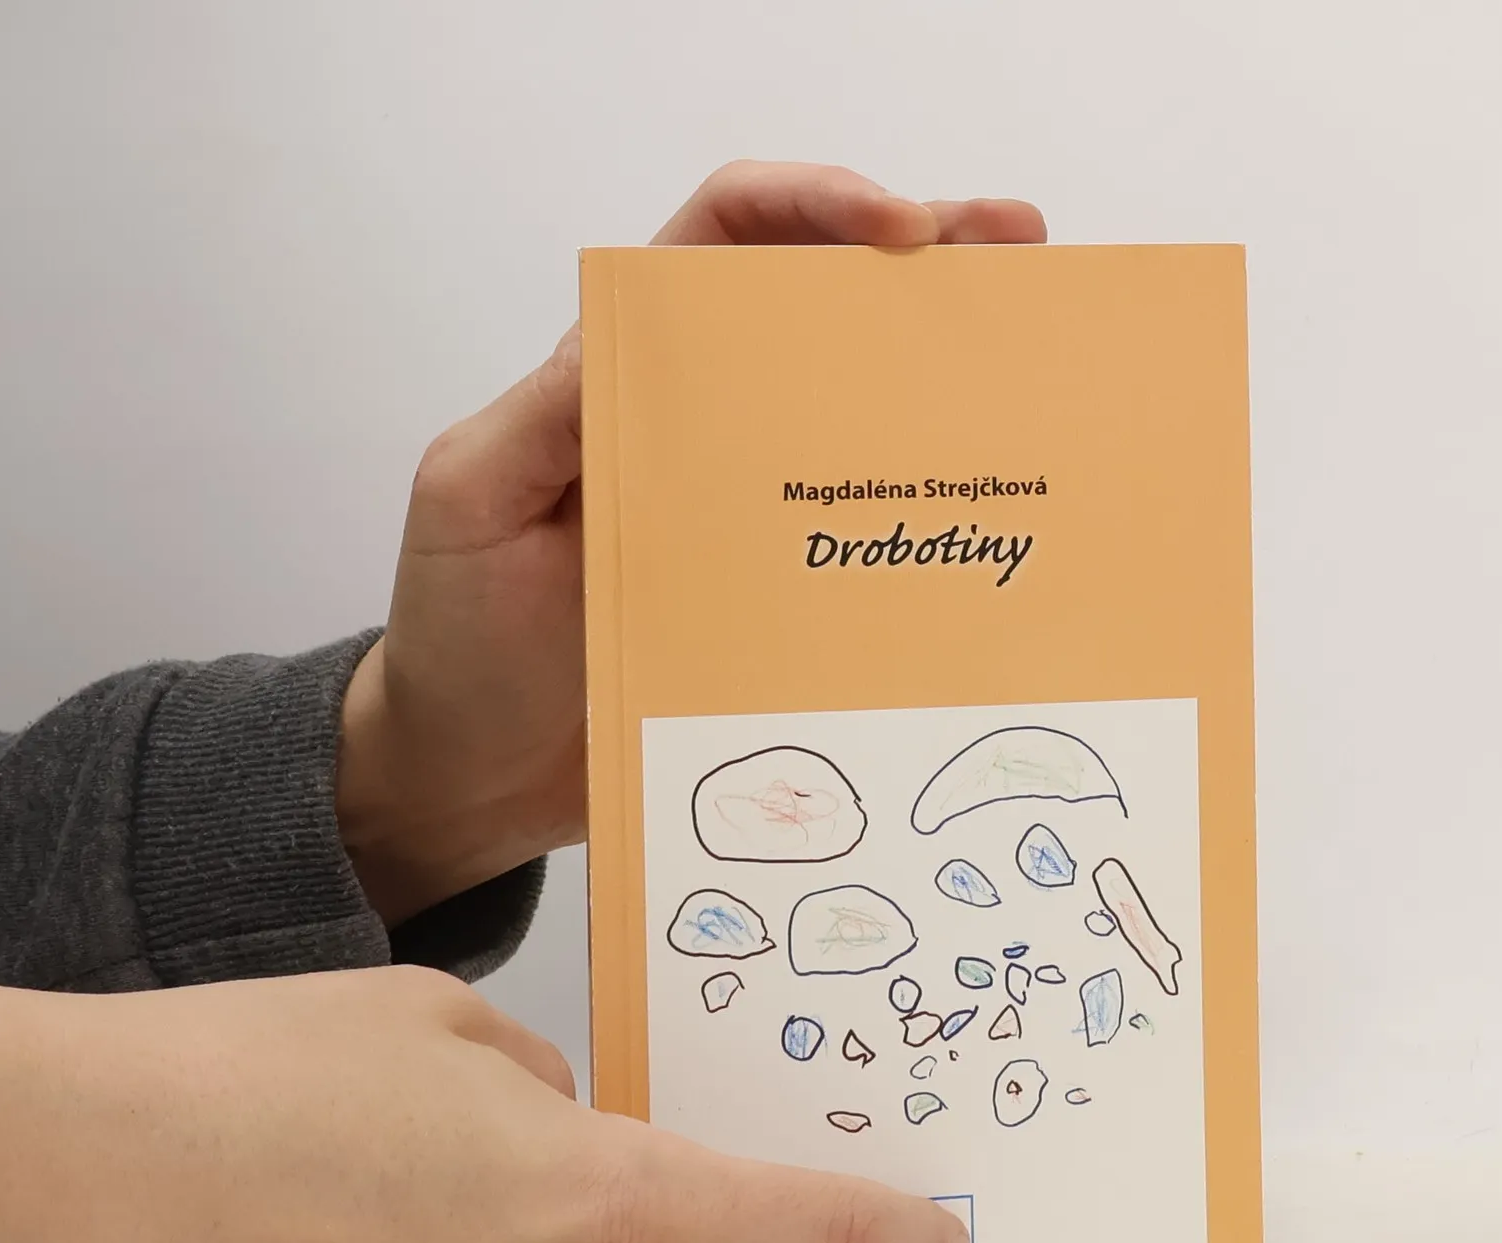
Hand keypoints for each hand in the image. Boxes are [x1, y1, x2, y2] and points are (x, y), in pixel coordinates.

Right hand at [0, 972, 967, 1242]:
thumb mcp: (434, 1028)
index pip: (783, 1231)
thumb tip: (567, 1139)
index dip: (874, 1241)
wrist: (53, 1182)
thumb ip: (544, 1091)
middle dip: (580, 1230)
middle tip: (453, 1159)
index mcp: (594, 1199)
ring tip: (346, 1198)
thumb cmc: (246, 1070)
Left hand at [338, 161, 1046, 924]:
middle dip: (925, 258)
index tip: (898, 226)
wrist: (477, 775)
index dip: (810, 207)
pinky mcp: (777, 599)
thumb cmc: (458, 636)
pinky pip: (862, 540)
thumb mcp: (473, 502)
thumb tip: (639, 331)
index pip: (719, 246)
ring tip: (1042, 357)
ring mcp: (749, 517)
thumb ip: (543, 416)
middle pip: (819, 310)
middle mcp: (700, 429)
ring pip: (860, 417)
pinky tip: (991, 513)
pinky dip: (927, 512)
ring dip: (948, 375)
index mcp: (620, 377)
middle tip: (1023, 250)